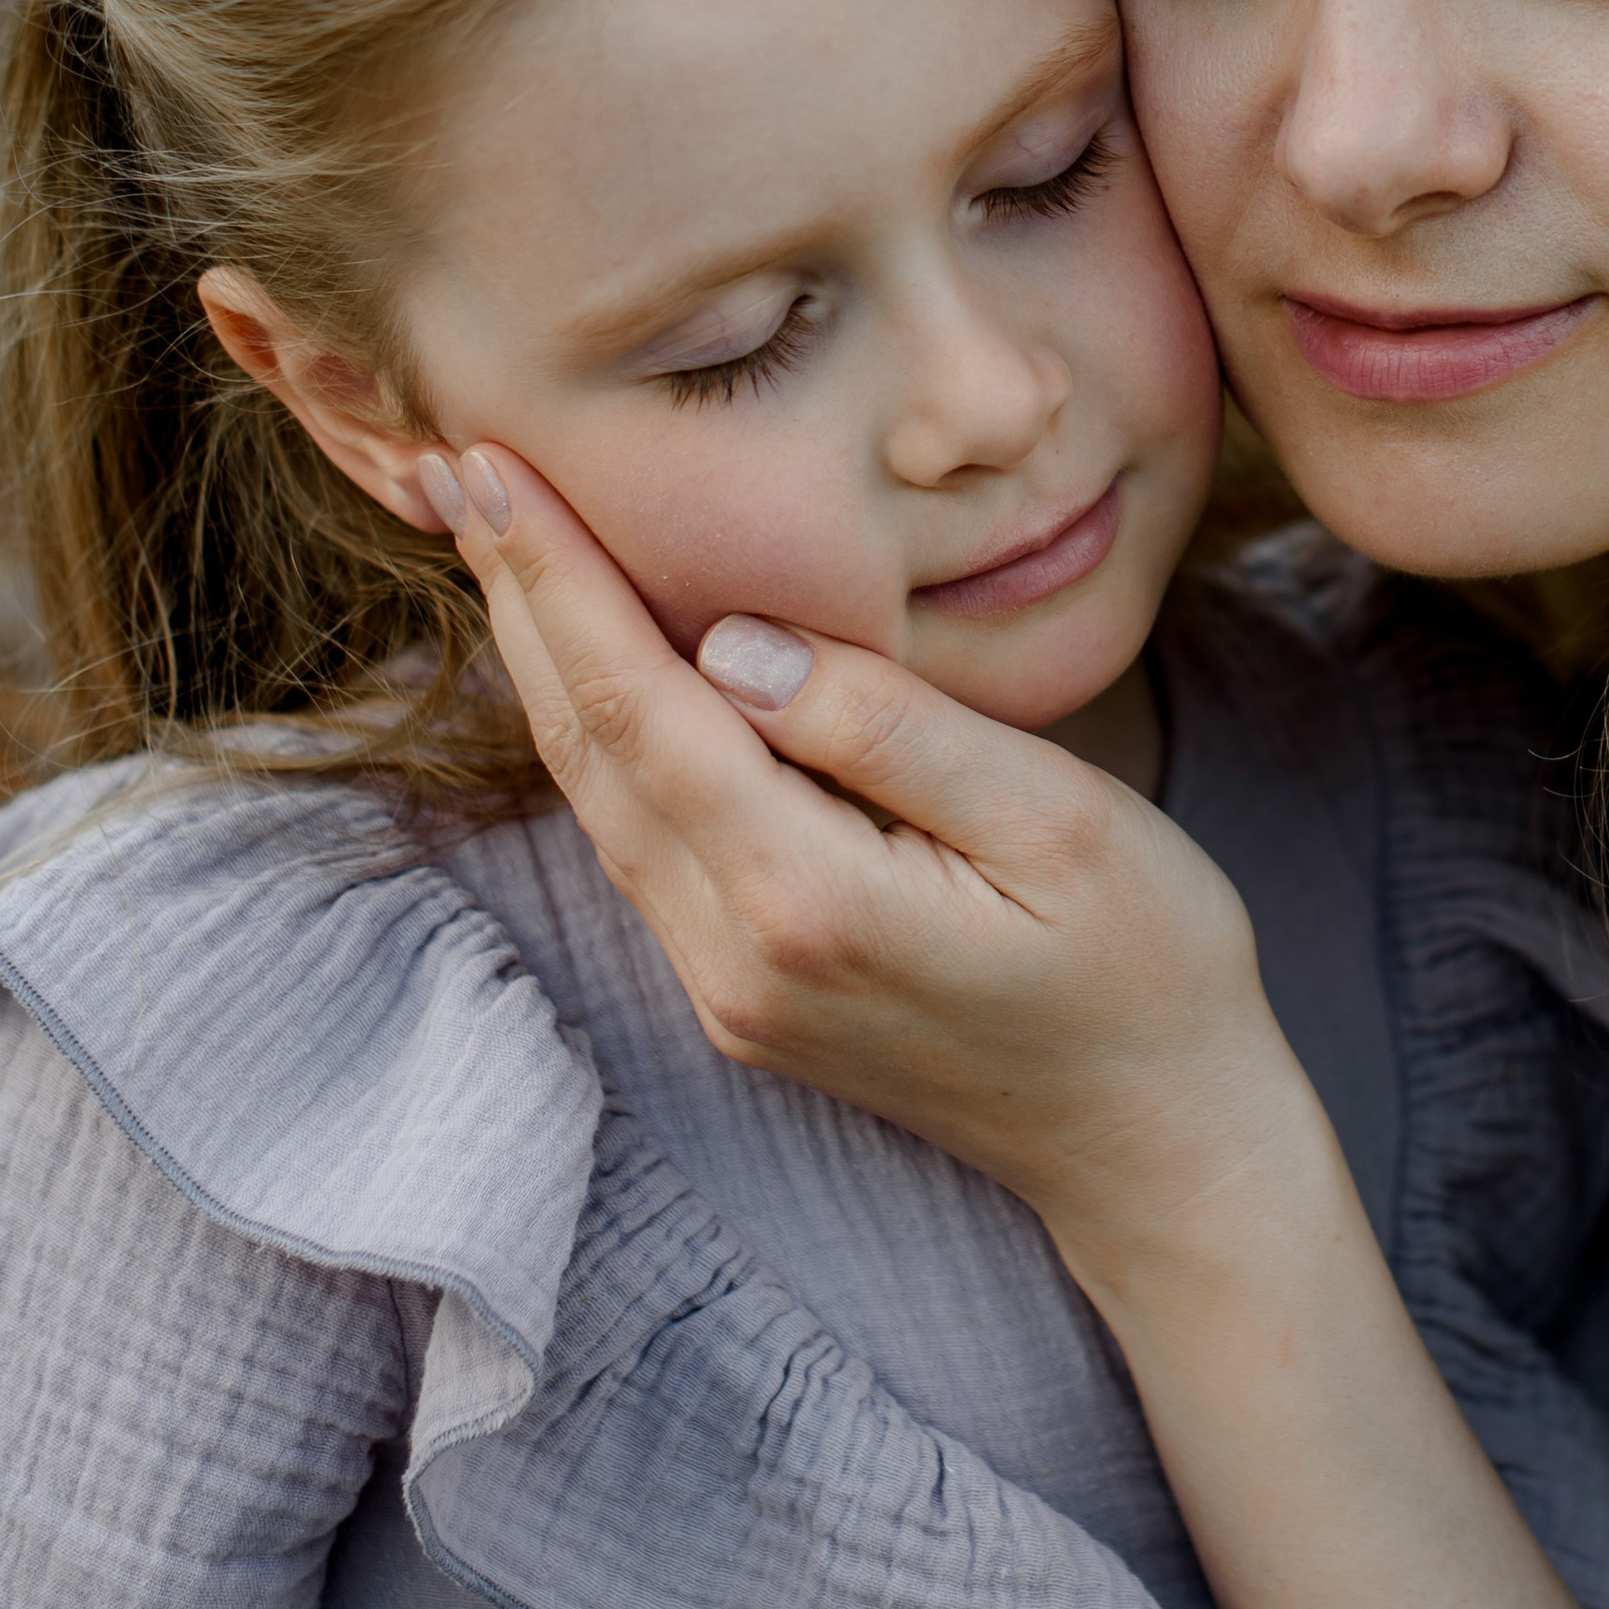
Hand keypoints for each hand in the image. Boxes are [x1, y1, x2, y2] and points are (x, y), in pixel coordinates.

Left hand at [427, 443, 1319, 1277]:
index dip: (558, 579)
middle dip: (516, 603)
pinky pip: (641, 842)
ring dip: (541, 666)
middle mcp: (734, 959)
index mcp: (809, 902)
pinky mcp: (742, 999)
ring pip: (598, 802)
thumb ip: (888, 726)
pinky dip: (598, 737)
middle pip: (587, 752)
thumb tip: (734, 644)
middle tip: (448, 469)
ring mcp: (727, 993)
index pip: (643, 706)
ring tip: (496, 544)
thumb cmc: (1148, 965)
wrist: (1159, 1145)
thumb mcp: (1059, 820)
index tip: (490, 464)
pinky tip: (585, 665)